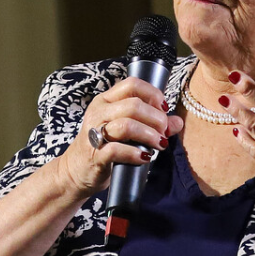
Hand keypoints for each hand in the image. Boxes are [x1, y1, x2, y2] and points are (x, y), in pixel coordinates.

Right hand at [56, 77, 184, 198]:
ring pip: (126, 125)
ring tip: (159, 144)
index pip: (132, 84)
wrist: (76, 171)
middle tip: (164, 132)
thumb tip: (178, 122)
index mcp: (106, 101)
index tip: (164, 108)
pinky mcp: (95, 154)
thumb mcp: (127, 132)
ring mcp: (94, 133)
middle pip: (133, 105)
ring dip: (148, 135)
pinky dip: (135, 154)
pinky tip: (145, 157)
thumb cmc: (105, 147)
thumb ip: (152, 124)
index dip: (153, 94)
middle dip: (156, 119)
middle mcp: (98, 112)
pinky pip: (116, 150)